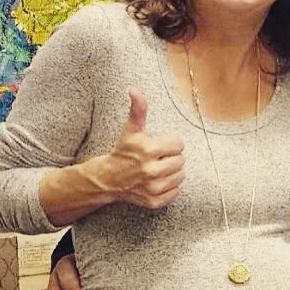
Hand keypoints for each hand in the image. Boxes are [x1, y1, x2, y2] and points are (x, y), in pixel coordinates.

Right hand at [105, 88, 184, 208]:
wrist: (108, 179)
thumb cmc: (123, 151)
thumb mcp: (131, 130)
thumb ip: (137, 109)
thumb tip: (133, 89)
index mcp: (148, 150)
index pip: (179, 144)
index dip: (170, 142)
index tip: (159, 145)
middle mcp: (150, 170)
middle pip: (181, 160)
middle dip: (171, 157)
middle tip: (158, 157)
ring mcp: (152, 188)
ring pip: (180, 176)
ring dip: (172, 172)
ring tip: (158, 168)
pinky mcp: (153, 201)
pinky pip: (175, 192)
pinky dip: (169, 187)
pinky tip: (158, 181)